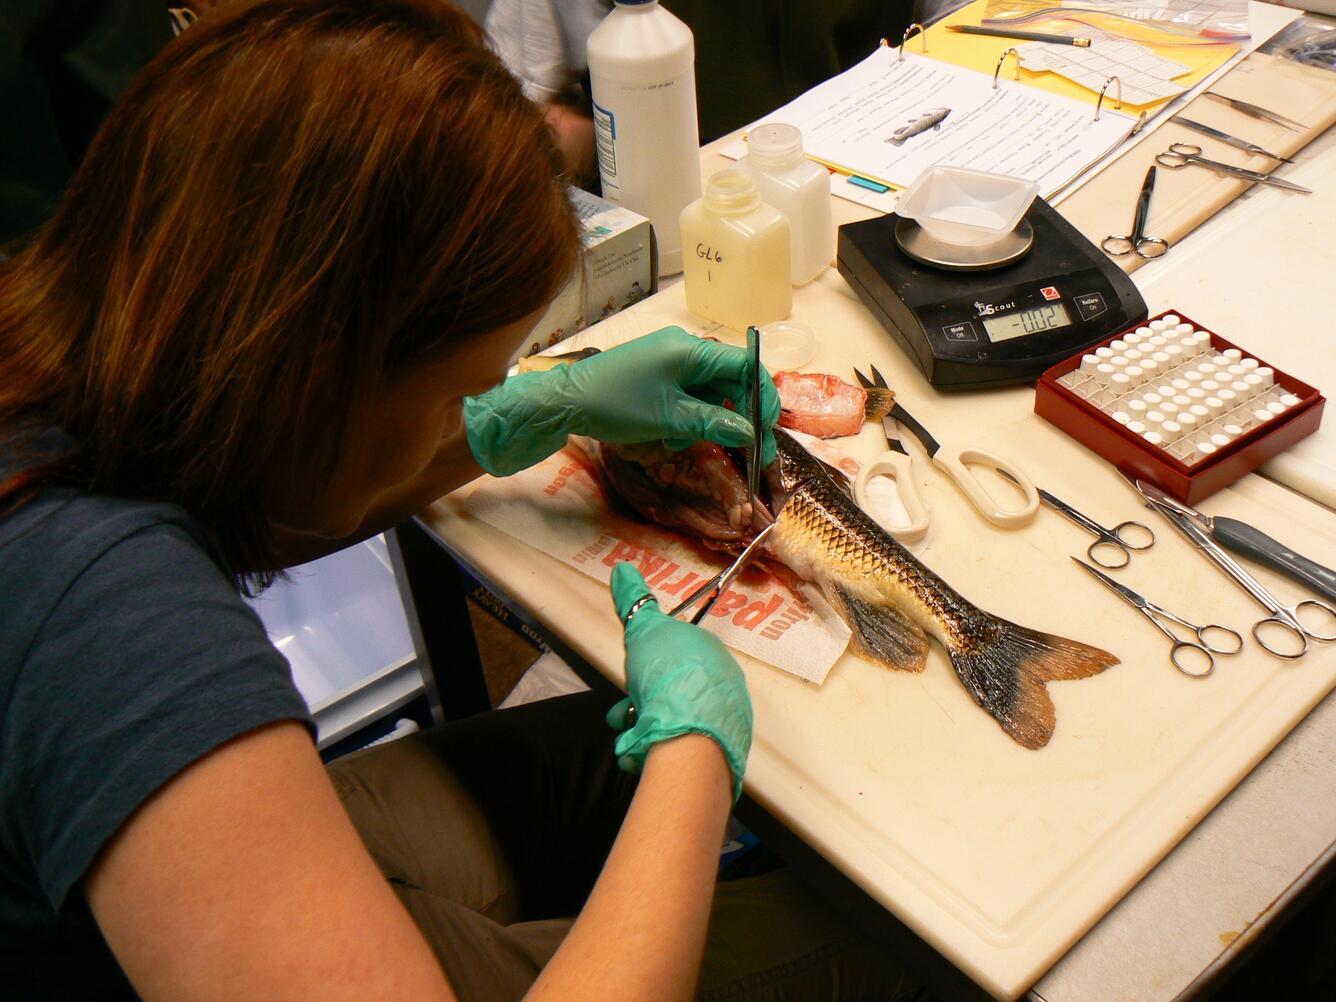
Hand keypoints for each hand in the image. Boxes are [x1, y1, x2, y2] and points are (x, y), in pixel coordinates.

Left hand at [463, 327, 779, 475]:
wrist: (564, 403)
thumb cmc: (616, 405)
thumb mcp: (670, 419)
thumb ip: (714, 423)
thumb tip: (751, 433)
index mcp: (691, 350)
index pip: (745, 365)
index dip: (763, 396)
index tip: (768, 429)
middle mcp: (684, 349)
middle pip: (731, 380)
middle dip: (741, 416)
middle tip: (752, 452)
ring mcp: (669, 362)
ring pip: (711, 392)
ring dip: (713, 421)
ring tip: (698, 445)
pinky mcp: (657, 376)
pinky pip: (690, 396)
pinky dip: (692, 418)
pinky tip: (678, 438)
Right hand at [605, 562, 751, 801]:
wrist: (688, 733)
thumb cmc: (667, 675)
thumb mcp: (644, 630)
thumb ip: (634, 601)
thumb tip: (622, 567)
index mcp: (709, 653)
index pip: (678, 653)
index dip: (650, 662)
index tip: (634, 673)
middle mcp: (722, 683)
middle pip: (674, 687)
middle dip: (643, 697)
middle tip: (624, 708)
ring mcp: (723, 718)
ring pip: (676, 717)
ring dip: (644, 723)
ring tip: (628, 732)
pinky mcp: (719, 750)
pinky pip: (683, 743)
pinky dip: (659, 744)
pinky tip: (641, 747)